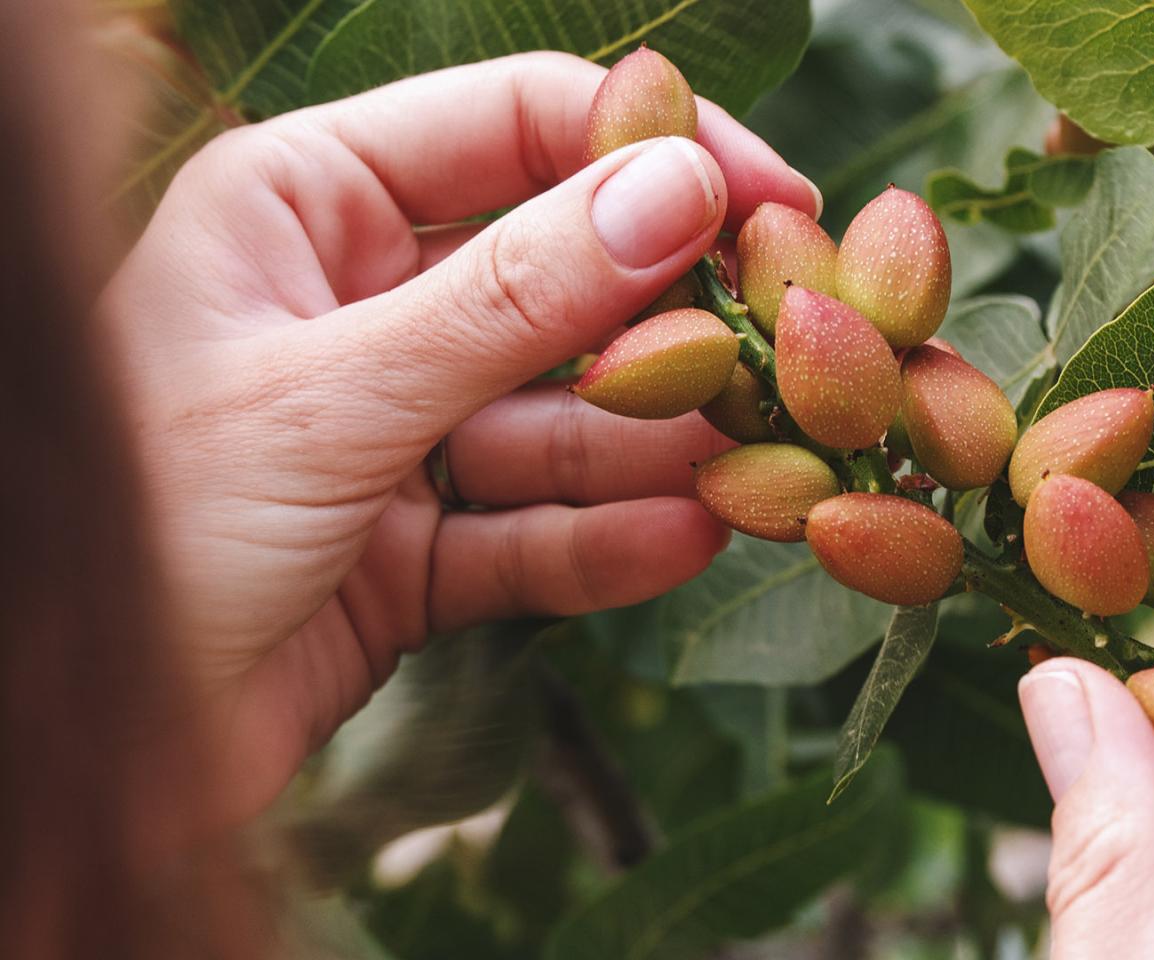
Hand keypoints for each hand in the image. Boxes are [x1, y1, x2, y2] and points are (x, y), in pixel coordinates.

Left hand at [101, 52, 819, 826]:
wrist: (82, 741)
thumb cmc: (146, 526)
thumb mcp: (335, 392)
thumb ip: (515, 295)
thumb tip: (675, 187)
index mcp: (305, 206)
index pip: (511, 125)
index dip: (647, 150)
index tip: (768, 195)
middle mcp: (360, 304)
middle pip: (559, 281)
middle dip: (667, 322)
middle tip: (783, 347)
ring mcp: (395, 430)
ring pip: (563, 418)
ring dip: (657, 444)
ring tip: (755, 462)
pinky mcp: (418, 550)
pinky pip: (535, 531)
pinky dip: (606, 541)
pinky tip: (688, 541)